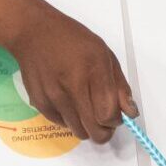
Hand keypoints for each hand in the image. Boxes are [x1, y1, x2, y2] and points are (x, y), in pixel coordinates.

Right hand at [0, 0, 137, 144]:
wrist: (34, 33)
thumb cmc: (74, 41)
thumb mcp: (104, 55)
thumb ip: (119, 86)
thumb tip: (130, 113)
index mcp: (93, 71)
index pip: (109, 115)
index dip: (116, 120)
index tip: (116, 114)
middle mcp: (72, 87)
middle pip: (95, 131)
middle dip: (105, 130)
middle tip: (104, 118)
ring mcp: (54, 97)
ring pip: (79, 132)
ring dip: (88, 127)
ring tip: (87, 110)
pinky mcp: (40, 103)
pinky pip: (63, 125)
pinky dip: (71, 120)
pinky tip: (70, 102)